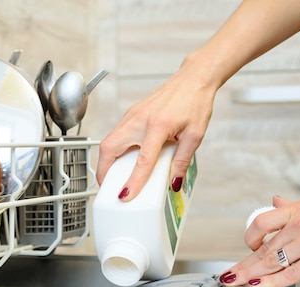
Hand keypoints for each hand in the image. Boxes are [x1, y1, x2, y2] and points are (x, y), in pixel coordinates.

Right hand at [96, 64, 215, 200]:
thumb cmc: (195, 101)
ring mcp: (132, 115)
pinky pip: (116, 134)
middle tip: (108, 187)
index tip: (126, 195)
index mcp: (158, 125)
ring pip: (109, 140)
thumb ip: (182, 160)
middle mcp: (139, 119)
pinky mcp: (132, 113)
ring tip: (114, 176)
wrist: (193, 78)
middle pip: (109, 147)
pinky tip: (123, 159)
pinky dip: (114, 149)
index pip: (142, 160)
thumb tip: (174, 182)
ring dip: (107, 160)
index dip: (133, 181)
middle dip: (104, 170)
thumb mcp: (195, 135)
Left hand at [220, 194, 299, 286]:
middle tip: (227, 275)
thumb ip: (292, 206)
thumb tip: (275, 201)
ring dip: (251, 274)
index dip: (250, 237)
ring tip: (236, 283)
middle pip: (262, 248)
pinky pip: (291, 273)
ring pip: (271, 261)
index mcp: (296, 211)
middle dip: (242, 264)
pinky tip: (261, 285)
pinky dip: (273, 281)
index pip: (261, 222)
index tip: (248, 247)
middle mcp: (298, 226)